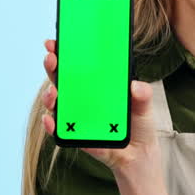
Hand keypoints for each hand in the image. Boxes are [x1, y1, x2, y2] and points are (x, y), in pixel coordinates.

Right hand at [41, 38, 159, 173]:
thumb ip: (142, 94)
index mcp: (96, 85)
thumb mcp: (144, 105)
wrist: (139, 153)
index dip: (64, 52)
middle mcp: (82, 98)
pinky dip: (51, 124)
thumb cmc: (138, 123)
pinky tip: (50, 120)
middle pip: (61, 79)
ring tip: (53, 92)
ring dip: (49, 96)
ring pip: (56, 103)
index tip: (55, 42)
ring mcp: (76, 116)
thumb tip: (135, 86)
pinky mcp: (76, 135)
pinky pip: (59, 129)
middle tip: (51, 58)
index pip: (76, 65)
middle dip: (52, 67)